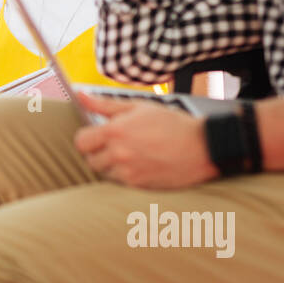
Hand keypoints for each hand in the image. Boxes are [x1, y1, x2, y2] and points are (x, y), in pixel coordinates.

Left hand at [72, 92, 216, 188]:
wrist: (202, 147)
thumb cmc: (172, 123)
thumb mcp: (139, 107)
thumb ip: (105, 104)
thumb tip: (80, 96)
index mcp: (115, 131)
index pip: (81, 141)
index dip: (87, 137)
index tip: (96, 135)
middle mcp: (118, 153)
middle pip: (90, 159)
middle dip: (98, 151)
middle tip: (114, 144)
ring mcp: (128, 172)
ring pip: (103, 172)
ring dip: (110, 165)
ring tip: (130, 154)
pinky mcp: (138, 186)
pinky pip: (119, 182)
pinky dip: (124, 174)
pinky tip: (139, 164)